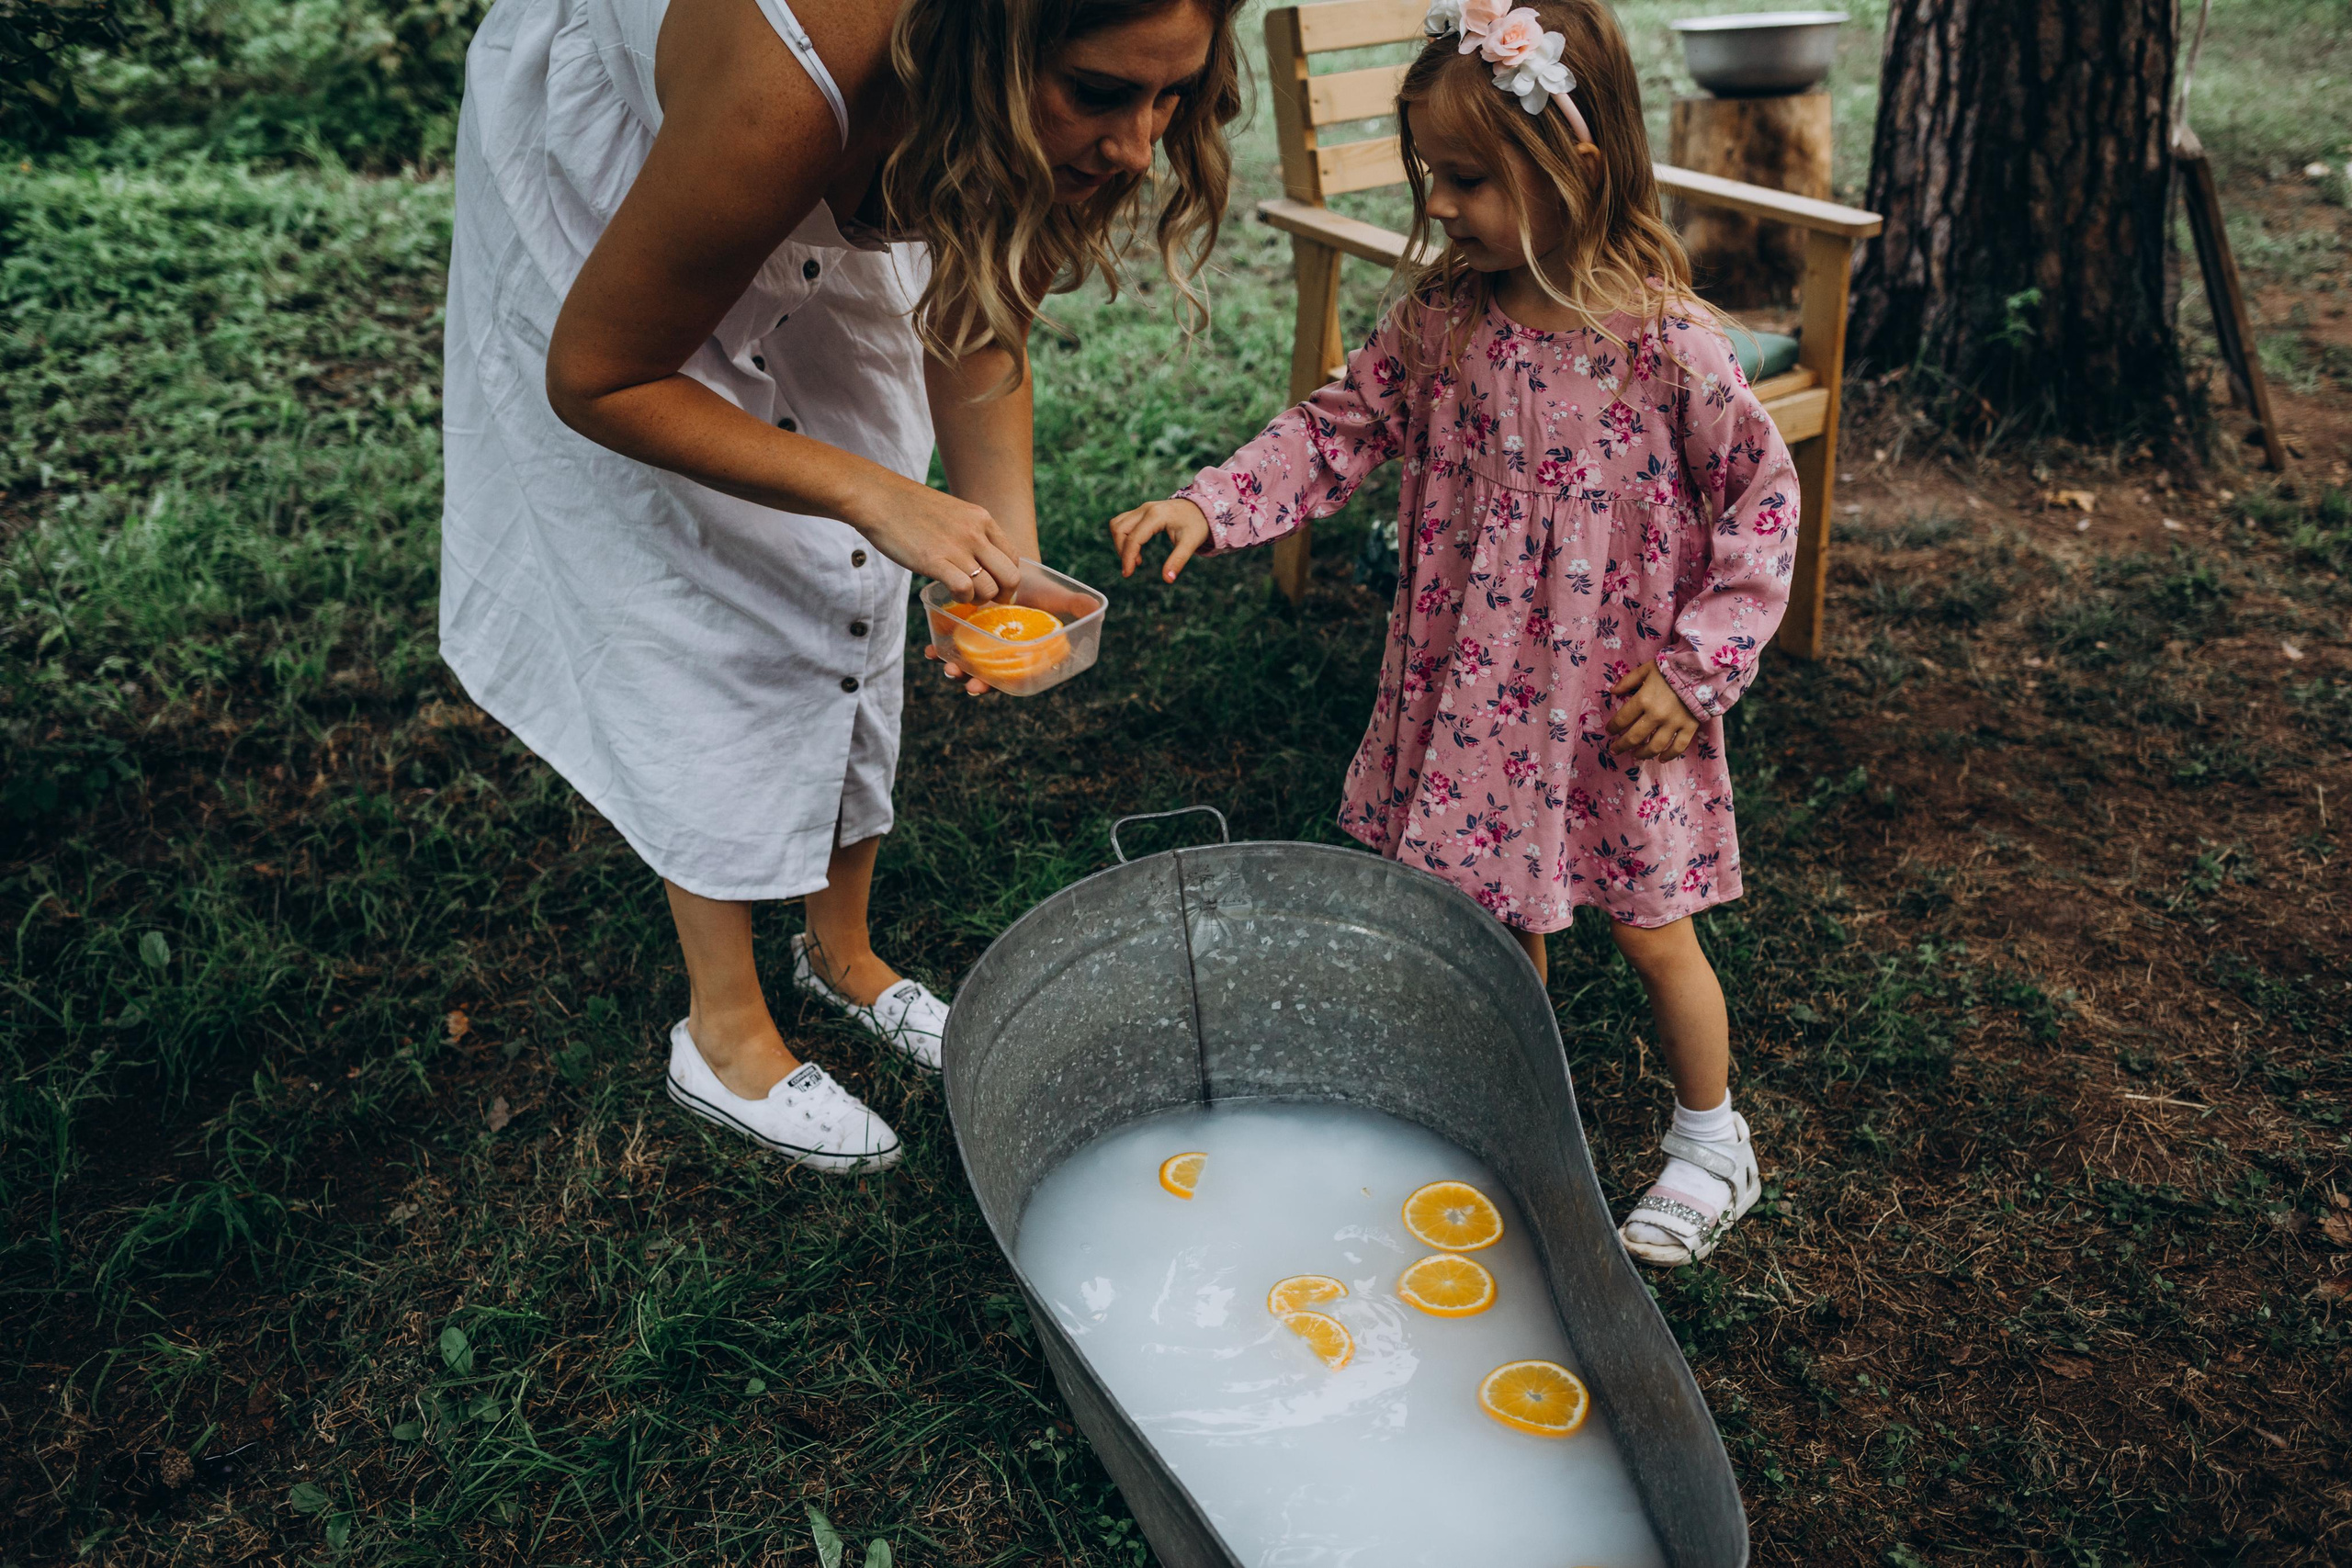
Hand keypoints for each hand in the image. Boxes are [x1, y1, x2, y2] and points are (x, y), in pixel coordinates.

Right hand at [849, 476, 1022, 603]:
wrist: (878, 498)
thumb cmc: (908, 507)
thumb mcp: (952, 512)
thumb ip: (969, 532)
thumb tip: (978, 558)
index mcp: (982, 519)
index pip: (1013, 558)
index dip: (1006, 579)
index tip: (993, 586)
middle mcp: (975, 533)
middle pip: (1010, 577)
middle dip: (1001, 596)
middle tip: (984, 599)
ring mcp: (957, 547)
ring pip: (990, 588)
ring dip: (979, 600)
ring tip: (963, 596)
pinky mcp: (935, 561)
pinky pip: (965, 589)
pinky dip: (961, 598)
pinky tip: (950, 592)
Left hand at [921, 575, 1096, 699]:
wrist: (1013, 566)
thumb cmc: (1039, 586)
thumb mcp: (1055, 594)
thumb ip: (1074, 604)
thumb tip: (1096, 608)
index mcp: (1022, 655)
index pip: (1009, 678)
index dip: (994, 685)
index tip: (980, 686)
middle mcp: (1000, 655)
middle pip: (985, 676)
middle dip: (972, 682)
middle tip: (963, 681)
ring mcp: (981, 644)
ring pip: (967, 663)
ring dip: (955, 668)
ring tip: (944, 664)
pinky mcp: (965, 631)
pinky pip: (951, 644)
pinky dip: (941, 647)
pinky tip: (931, 647)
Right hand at [1109, 499, 1211, 581]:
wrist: (1202, 508)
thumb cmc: (1197, 525)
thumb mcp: (1190, 543)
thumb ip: (1178, 561)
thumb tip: (1168, 579)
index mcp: (1156, 516)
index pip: (1133, 538)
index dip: (1127, 558)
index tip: (1127, 574)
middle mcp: (1145, 509)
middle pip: (1119, 529)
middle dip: (1121, 551)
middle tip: (1132, 568)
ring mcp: (1142, 508)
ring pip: (1117, 524)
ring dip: (1120, 543)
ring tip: (1135, 559)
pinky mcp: (1141, 511)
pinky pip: (1123, 522)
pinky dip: (1123, 537)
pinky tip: (1137, 549)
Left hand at [1606, 662, 1699, 760]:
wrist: (1702, 669)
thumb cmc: (1672, 668)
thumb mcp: (1647, 669)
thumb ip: (1628, 680)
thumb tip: (1612, 691)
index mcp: (1643, 699)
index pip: (1622, 719)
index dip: (1613, 727)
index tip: (1610, 731)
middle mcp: (1656, 714)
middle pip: (1634, 737)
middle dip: (1621, 746)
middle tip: (1615, 750)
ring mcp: (1674, 723)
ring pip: (1655, 746)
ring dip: (1642, 754)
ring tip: (1636, 755)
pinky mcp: (1690, 727)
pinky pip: (1678, 747)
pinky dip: (1669, 755)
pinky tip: (1661, 759)